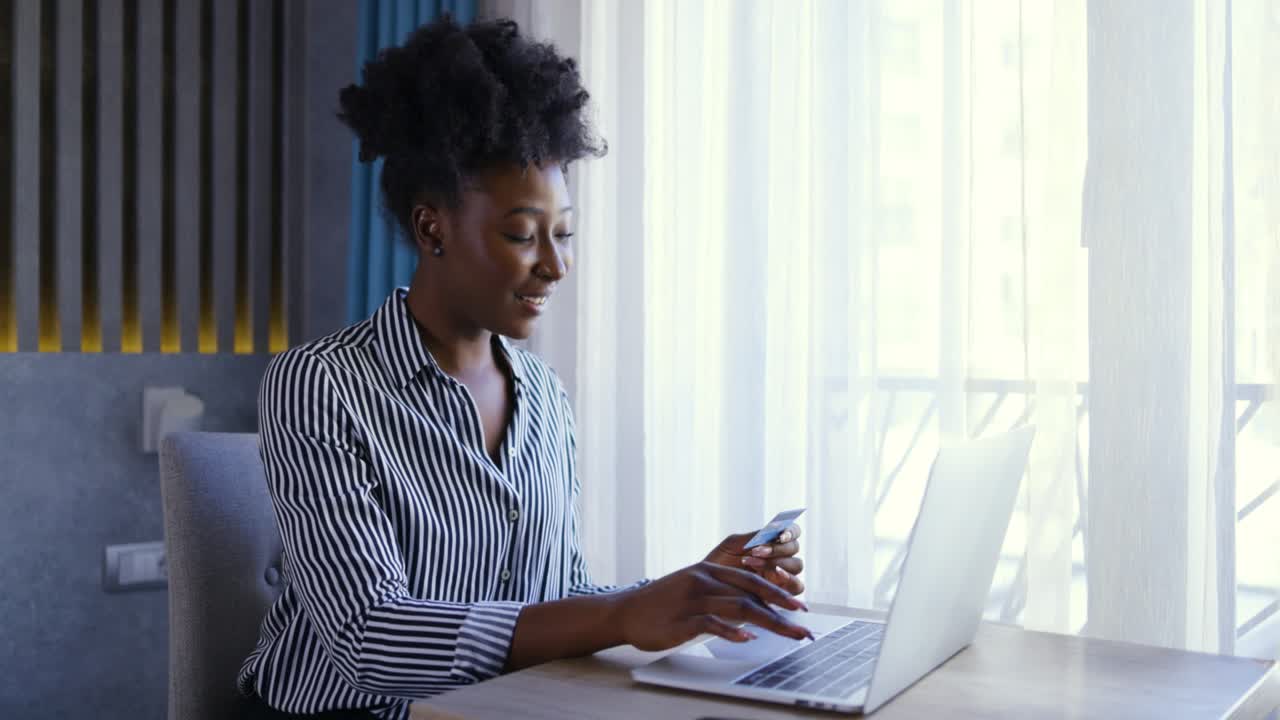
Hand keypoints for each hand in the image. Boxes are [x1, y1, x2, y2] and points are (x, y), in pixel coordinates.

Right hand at [611, 561, 812, 651]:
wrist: (627, 611)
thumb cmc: (664, 603)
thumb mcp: (693, 587)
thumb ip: (721, 592)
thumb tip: (754, 606)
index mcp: (709, 569)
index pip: (751, 578)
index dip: (778, 592)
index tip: (798, 607)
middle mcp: (704, 580)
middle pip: (751, 593)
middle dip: (782, 609)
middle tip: (803, 624)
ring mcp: (692, 599)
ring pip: (739, 607)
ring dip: (769, 622)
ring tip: (789, 634)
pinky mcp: (681, 619)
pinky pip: (711, 624)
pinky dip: (731, 631)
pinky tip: (747, 638)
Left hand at [704, 524, 804, 595]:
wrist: (709, 587)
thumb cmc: (719, 563)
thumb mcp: (732, 545)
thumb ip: (753, 537)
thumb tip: (775, 528)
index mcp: (771, 542)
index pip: (793, 532)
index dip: (791, 531)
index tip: (780, 534)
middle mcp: (780, 558)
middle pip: (794, 548)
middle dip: (777, 548)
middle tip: (756, 551)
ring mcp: (783, 576)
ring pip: (796, 565)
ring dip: (777, 562)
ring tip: (753, 563)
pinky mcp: (782, 594)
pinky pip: (797, 586)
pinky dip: (789, 579)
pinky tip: (771, 576)